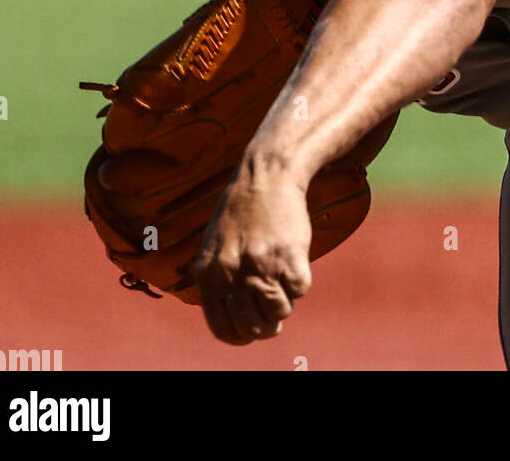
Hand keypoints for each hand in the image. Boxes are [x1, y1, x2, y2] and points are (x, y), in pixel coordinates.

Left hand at [193, 159, 312, 345]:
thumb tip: (236, 323)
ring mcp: (261, 266)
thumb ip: (219, 282)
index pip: (223, 328)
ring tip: (281, 276)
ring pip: (279, 312)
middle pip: (253, 327)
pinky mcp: (289, 257)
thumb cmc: (242, 210)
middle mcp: (232, 274)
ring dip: (284, 300)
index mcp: (208, 274)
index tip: (251, 331)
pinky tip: (292, 257)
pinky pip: (300, 290)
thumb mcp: (215, 246)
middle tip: (274, 310)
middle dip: (266, 324)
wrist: (267, 174)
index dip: (241, 335)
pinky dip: (300, 279)